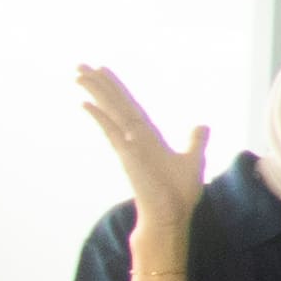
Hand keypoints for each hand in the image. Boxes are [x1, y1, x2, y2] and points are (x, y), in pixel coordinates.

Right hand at [74, 70, 205, 245]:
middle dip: (100, 84)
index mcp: (149, 136)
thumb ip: (195, 141)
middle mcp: (135, 137)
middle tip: (80, 65)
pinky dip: (100, 117)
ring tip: (78, 74)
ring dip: (95, 92)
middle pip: (116, 104)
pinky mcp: (127, 155)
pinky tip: (86, 103)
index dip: (118, 88)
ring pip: (110, 112)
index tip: (104, 71)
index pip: (131, 106)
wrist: (172, 214)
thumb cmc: (180, 193)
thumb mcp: (193, 160)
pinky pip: (111, 132)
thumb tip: (202, 125)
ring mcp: (128, 145)